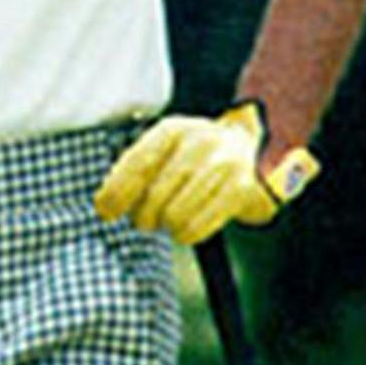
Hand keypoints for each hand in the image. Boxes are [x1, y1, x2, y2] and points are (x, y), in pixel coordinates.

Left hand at [95, 103, 319, 246]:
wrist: (261, 149)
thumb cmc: (201, 156)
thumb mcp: (169, 149)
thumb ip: (138, 169)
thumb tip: (104, 206)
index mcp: (171, 130)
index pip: (134, 165)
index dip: (115, 193)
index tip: (105, 212)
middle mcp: (197, 144)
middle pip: (152, 197)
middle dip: (143, 216)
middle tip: (147, 219)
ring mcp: (222, 166)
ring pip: (173, 216)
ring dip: (167, 226)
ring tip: (171, 221)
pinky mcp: (241, 191)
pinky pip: (197, 227)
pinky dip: (186, 234)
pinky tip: (187, 229)